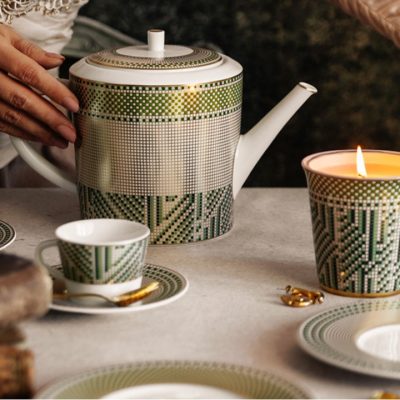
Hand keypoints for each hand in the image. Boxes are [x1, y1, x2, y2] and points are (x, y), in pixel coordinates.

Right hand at [0, 24, 78, 147]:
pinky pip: (3, 125)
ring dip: (40, 132)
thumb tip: (58, 61)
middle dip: (50, 119)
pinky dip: (24, 133)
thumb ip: (32, 51)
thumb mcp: (5, 36)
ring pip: (12, 116)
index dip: (54, 91)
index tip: (74, 105)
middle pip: (22, 99)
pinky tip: (42, 138)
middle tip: (71, 132)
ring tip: (61, 141)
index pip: (30, 73)